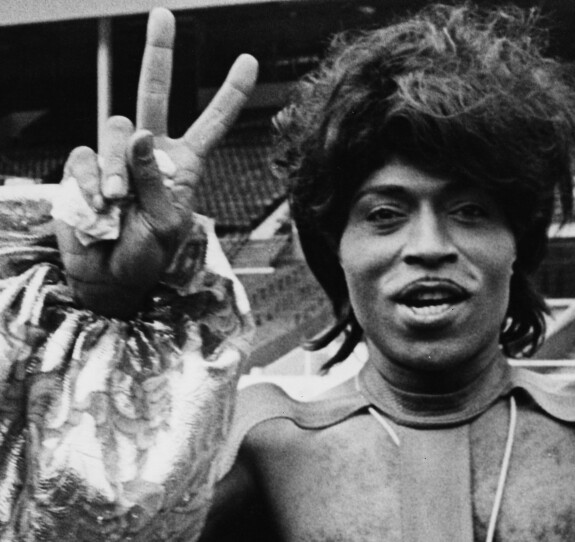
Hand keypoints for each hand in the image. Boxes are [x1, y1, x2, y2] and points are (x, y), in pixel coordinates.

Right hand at [56, 8, 257, 317]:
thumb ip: (156, 181)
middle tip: (163, 14)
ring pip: (115, 130)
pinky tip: (96, 205)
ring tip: (115, 201)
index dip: (230, 93)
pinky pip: (84, 156)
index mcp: (184, 164)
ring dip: (114, 167)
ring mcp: (115, 158)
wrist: (110, 278)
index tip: (249, 60)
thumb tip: (139, 134)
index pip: (212, 123)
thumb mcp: (167, 224)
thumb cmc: (147, 255)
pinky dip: (88, 182)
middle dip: (158, 53)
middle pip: (153, 93)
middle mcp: (151, 152)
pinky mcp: (84, 168)